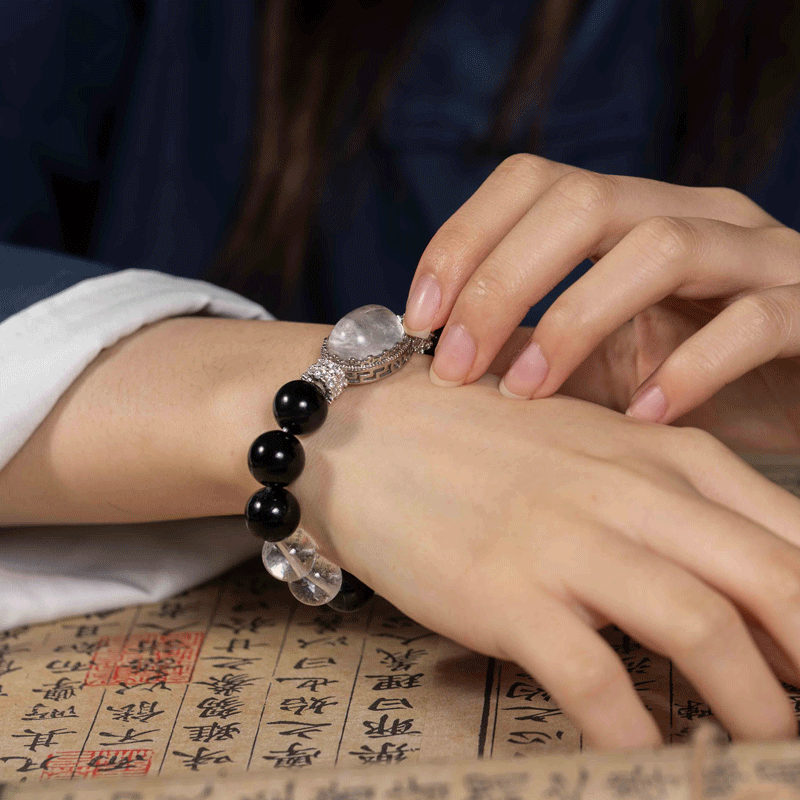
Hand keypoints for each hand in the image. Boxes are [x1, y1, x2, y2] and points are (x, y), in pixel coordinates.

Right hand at [222, 350, 799, 750]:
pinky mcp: (506, 592)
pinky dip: (638, 739)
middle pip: (778, 582)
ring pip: (704, 633)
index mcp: (664, 454)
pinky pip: (599, 684)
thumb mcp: (594, 451)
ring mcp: (567, 540)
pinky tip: (648, 760)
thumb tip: (743, 593)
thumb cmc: (481, 443)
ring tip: (762, 754)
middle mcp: (630, 491)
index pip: (795, 535)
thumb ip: (670, 505)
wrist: (366, 432)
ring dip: (755, 712)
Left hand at [401, 154, 799, 426]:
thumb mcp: (602, 366)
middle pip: (582, 202)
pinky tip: (643, 418)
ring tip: (527, 393)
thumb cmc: (694, 381)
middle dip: (501, 283)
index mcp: (632, 218)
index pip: (533, 183)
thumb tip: (443, 357)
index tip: (418, 317)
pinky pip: (751, 321)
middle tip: (454, 367)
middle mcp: (692, 217)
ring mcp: (757, 257)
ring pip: (661, 246)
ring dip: (576, 322)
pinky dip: (689, 369)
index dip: (464, 238)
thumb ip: (534, 353)